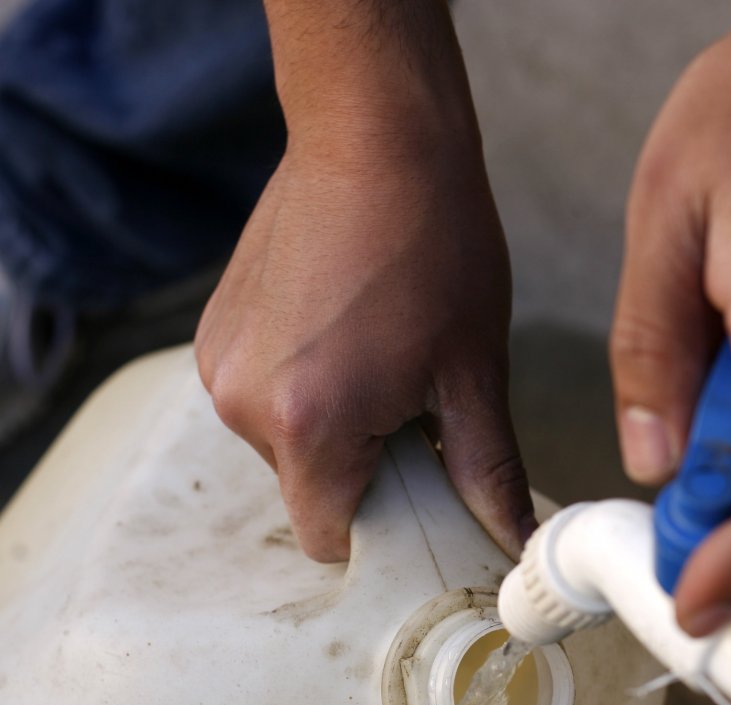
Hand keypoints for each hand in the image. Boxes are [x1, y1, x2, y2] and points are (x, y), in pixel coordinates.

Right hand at [196, 2, 533, 562]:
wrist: (374, 136)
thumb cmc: (435, 246)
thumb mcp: (473, 373)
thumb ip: (487, 471)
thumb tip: (515, 536)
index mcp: (309, 426)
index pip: (330, 539)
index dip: (381, 530)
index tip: (419, 496)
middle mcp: (244, 405)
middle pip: (310, 490)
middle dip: (363, 471)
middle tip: (413, 412)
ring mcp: (219, 366)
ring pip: (285, 445)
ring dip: (332, 427)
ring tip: (377, 361)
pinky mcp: (213, 334)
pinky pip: (261, 398)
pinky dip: (303, 389)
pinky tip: (342, 336)